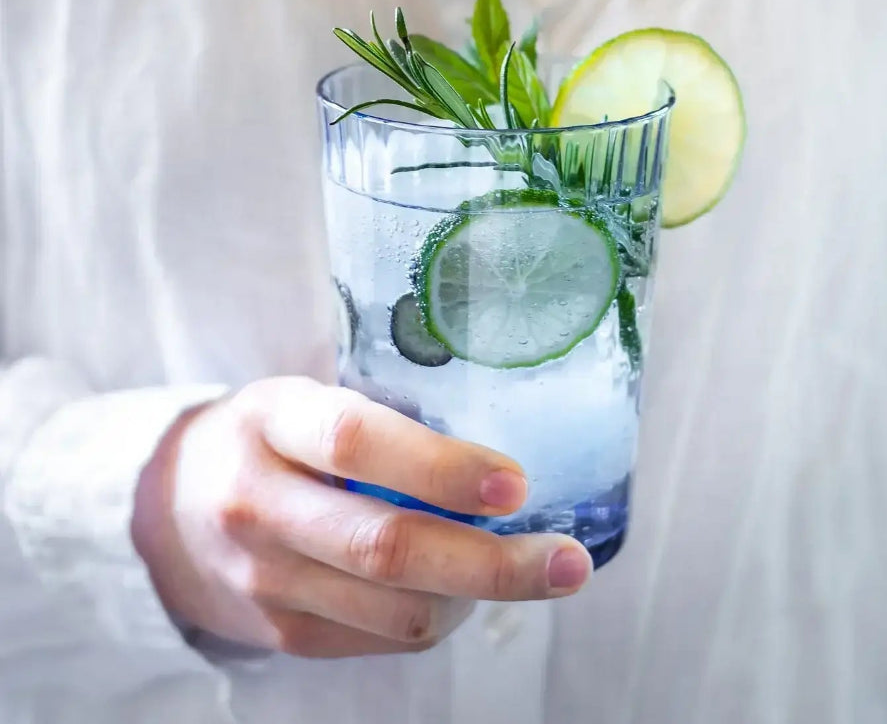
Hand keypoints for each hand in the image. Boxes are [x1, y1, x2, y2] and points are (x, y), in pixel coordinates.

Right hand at [131, 377, 591, 657]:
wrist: (168, 508)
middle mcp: (259, 502)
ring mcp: (264, 578)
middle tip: (567, 560)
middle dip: (491, 563)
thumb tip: (507, 428)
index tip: (518, 485)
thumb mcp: (304, 396)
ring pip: (393, 608)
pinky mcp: (278, 632)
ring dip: (477, 597)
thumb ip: (381, 413)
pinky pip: (378, 639)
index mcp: (273, 420)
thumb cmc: (269, 436)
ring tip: (531, 569)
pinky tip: (464, 591)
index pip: (357, 442)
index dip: (442, 468)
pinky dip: (436, 620)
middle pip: (385, 546)